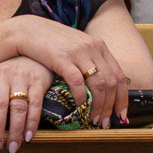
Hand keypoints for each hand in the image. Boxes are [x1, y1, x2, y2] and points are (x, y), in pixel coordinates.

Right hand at [0, 17, 123, 125]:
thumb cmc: (52, 41)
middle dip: (111, 106)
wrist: (29, 30)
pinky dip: (81, 98)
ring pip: (99, 85)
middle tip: (106, 122)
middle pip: (112, 83)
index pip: (120, 75)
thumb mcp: (77, 47)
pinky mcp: (63, 59)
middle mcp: (93, 48)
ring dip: (98, 106)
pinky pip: (78, 83)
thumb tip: (100, 85)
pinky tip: (79, 107)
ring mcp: (79, 53)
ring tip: (94, 119)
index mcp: (99, 46)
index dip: (123, 98)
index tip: (121, 114)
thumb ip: (90, 61)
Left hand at [0, 56, 53, 151]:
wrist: (29, 55)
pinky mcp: (38, 82)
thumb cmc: (0, 74)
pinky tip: (28, 137)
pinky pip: (35, 105)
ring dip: (15, 130)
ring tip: (12, 148)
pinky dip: (32, 123)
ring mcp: (21, 78)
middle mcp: (2, 75)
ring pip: (18, 107)